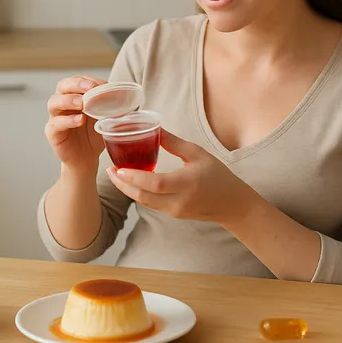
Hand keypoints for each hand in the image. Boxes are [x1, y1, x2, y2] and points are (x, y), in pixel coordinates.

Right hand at [45, 75, 106, 175]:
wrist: (86, 159)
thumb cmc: (93, 135)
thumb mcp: (105, 119)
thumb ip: (112, 108)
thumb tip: (128, 99)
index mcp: (75, 96)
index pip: (77, 80)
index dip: (89, 80)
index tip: (103, 85)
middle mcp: (63, 104)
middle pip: (62, 86)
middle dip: (76, 84)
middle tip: (90, 88)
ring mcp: (55, 117)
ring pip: (54, 102)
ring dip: (69, 100)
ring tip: (83, 104)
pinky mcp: (52, 133)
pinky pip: (56, 123)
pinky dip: (68, 120)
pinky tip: (80, 120)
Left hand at [107, 130, 257, 225]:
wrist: (231, 204)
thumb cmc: (218, 175)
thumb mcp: (198, 154)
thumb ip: (174, 143)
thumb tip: (155, 128)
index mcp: (187, 183)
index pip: (155, 183)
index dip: (134, 177)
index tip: (118, 167)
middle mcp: (179, 201)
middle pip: (143, 196)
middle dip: (122, 185)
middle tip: (110, 170)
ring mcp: (175, 211)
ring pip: (144, 202)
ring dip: (128, 190)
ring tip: (116, 175)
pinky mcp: (173, 214)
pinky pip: (151, 204)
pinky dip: (139, 193)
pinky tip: (131, 182)